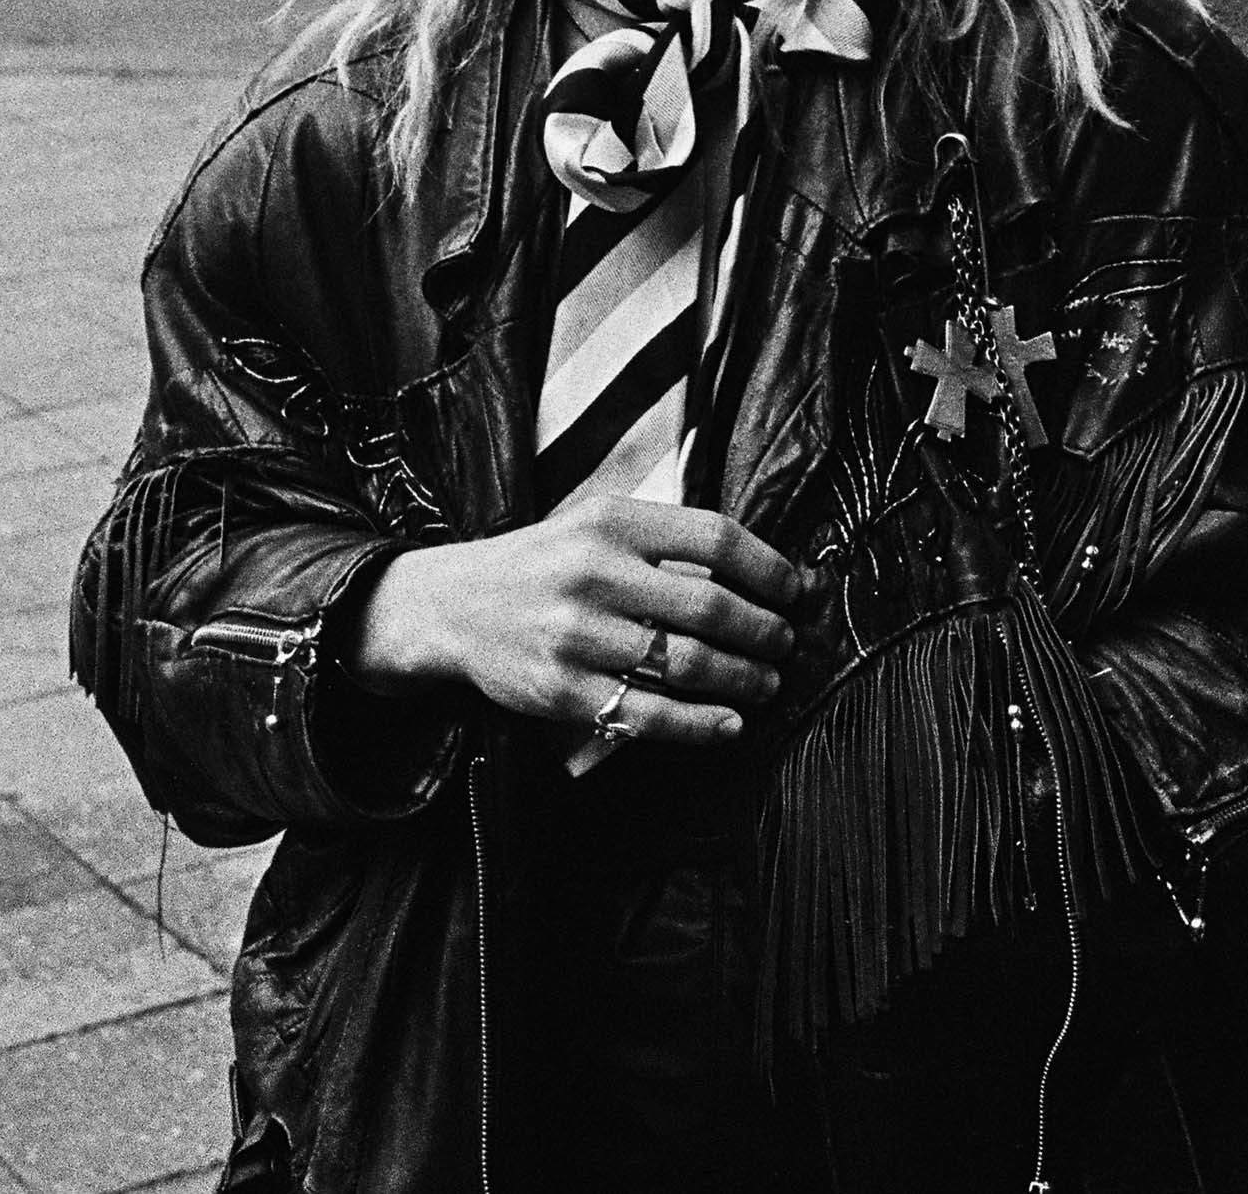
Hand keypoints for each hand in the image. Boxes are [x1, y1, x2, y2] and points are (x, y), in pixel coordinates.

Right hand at [351, 494, 817, 751]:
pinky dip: (699, 725)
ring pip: (687, 664)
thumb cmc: (541, 563)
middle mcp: (595, 573)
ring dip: (743, 680)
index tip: (797, 590)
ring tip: (764, 684)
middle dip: (765, 632)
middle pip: (712, 605)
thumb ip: (665, 536)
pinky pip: (647, 714)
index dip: (770, 567)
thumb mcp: (594, 521)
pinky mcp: (561, 690)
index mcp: (611, 522)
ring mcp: (577, 635)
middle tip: (785, 645)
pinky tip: (728, 724)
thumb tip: (760, 563)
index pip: (716, 537)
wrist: (450, 605)